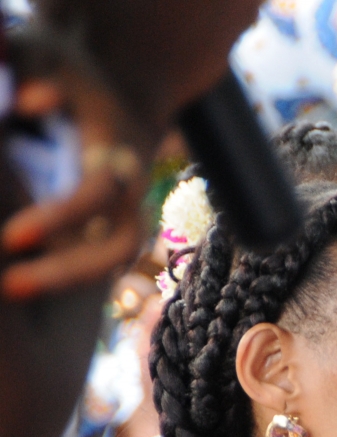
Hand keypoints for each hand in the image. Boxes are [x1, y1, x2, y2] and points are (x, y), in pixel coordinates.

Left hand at [2, 51, 147, 301]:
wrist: (113, 79)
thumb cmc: (59, 65)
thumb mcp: (40, 54)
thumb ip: (30, 72)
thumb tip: (34, 102)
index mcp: (118, 150)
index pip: (99, 195)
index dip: (61, 218)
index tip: (13, 238)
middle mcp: (131, 187)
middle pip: (119, 246)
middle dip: (67, 271)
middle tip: (9, 287)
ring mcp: (126, 209)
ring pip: (112, 260)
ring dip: (65, 280)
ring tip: (10, 289)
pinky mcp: (110, 223)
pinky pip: (96, 260)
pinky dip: (63, 274)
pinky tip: (18, 277)